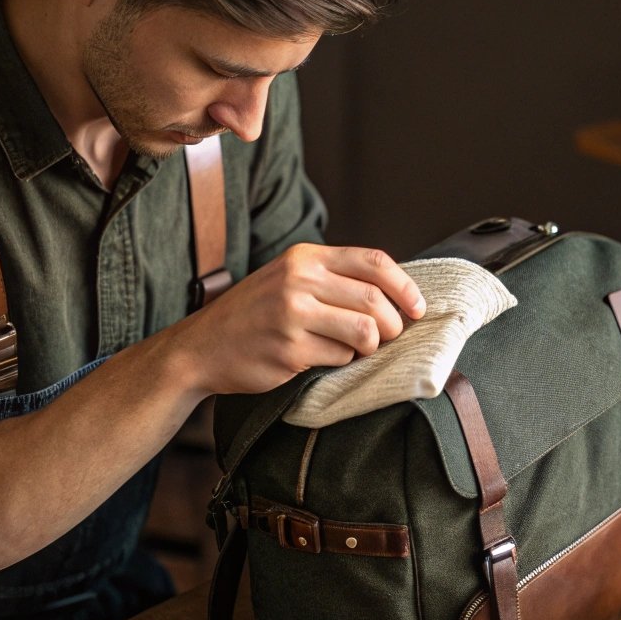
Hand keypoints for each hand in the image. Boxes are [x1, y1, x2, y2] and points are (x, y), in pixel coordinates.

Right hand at [183, 243, 426, 394]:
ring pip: (364, 331)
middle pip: (374, 300)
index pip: (373, 263)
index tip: (418, 308)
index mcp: (304, 257)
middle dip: (392, 325)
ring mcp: (292, 315)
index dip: (404, 287)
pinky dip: (342, 362)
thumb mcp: (289, 278)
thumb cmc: (255, 315)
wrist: (202, 347)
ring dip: (370, 346)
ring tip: (357, 350)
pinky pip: (340, 357)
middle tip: (387, 338)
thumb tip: (396, 294)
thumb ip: (334, 279)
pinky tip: (324, 359)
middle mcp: (299, 280)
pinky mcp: (289, 350)